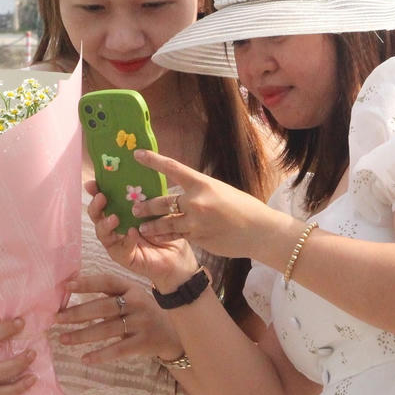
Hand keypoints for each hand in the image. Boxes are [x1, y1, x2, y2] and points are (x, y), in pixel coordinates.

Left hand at [53, 273, 183, 363]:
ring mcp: (141, 323)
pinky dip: (101, 354)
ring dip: (82, 335)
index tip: (66, 286)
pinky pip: (118, 349)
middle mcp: (136, 303)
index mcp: (131, 288)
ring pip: (106, 329)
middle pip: (102, 307)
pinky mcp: (144, 342)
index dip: (87, 283)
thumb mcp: (132, 297)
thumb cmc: (144, 313)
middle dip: (77, 313)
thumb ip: (110, 295)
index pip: (107, 282)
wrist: (174, 333)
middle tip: (56, 318)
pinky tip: (85, 358)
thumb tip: (73, 291)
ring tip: (63, 339)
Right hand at [86, 179, 198, 293]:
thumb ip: (149, 197)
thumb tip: (144, 174)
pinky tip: (133, 232)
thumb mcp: (158, 209)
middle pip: (96, 215)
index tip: (93, 183)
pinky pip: (120, 248)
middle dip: (95, 205)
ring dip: (105, 223)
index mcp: (121, 212)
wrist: (178, 258)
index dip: (96, 191)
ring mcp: (117, 242)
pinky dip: (126, 239)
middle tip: (101, 197)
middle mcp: (115, 227)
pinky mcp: (124, 257)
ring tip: (114, 217)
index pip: (104, 200)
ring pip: (102, 232)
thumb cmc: (167, 232)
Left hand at [129, 150, 294, 263]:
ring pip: (165, 223)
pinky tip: (158, 238)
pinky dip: (166, 237)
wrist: (259, 231)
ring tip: (142, 227)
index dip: (153, 161)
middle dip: (146, 207)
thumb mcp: (220, 190)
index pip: (173, 168)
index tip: (138, 155)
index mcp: (203, 183)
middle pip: (162, 202)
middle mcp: (196, 201)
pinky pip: (177, 236)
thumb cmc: (243, 207)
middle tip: (135, 208)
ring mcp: (196, 222)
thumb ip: (200, 191)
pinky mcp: (198, 238)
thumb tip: (183, 192)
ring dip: (152, 225)